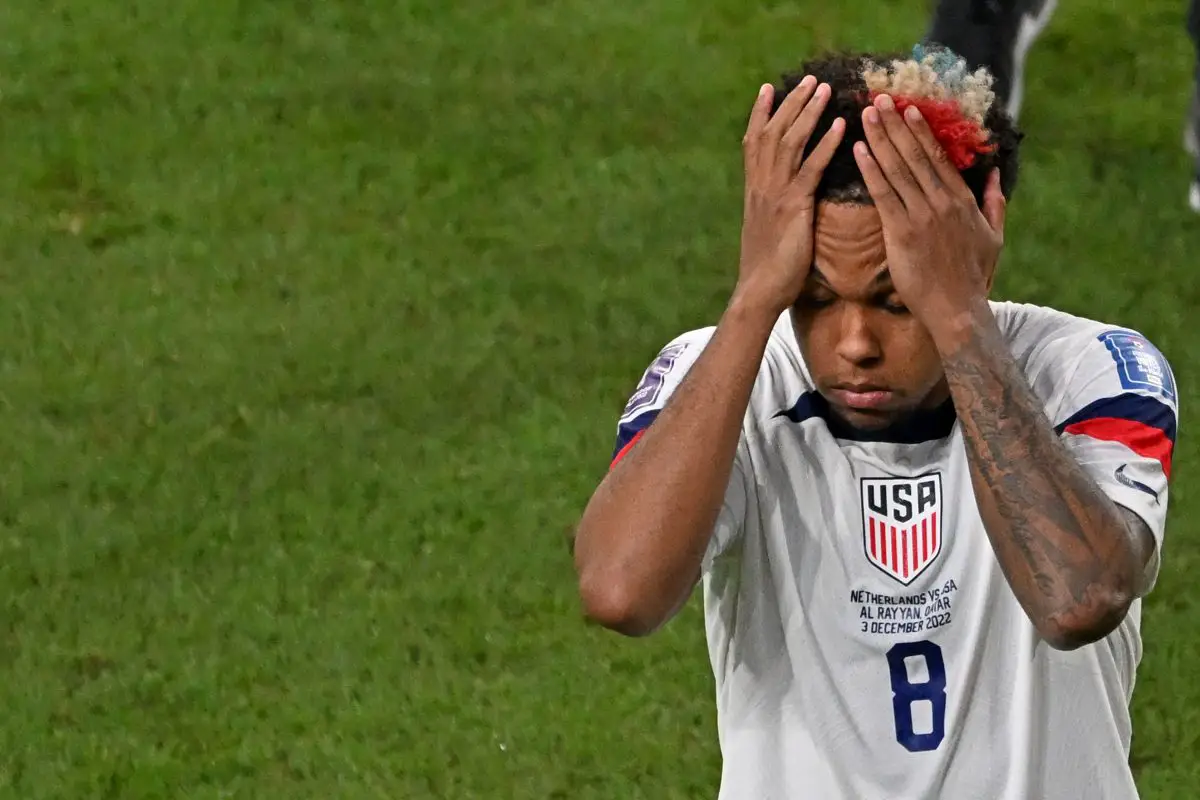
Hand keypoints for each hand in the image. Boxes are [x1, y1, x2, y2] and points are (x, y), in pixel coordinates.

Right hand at [733, 78, 844, 316]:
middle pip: (772, 132)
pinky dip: (825, 145)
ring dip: (808, 113)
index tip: (769, 88)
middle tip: (807, 78)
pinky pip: (811, 168)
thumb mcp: (767, 229)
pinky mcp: (793, 207)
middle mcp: (760, 186)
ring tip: (824, 89)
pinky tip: (840, 127)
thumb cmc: (766, 268)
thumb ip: (775, 207)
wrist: (758, 291)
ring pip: (789, 143)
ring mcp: (775, 194)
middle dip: (790, 103)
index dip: (761, 114)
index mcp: (754, 190)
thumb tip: (784, 198)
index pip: (753, 142)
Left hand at [853, 94, 1005, 343]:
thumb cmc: (973, 278)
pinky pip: (883, 195)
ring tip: (866, 115)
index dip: (921, 131)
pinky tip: (858, 151)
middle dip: (895, 125)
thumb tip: (996, 174)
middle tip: (879, 98)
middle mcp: (942, 202)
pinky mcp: (902, 233)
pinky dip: (870, 170)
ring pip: (897, 169)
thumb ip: (994, 202)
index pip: (938, 157)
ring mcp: (921, 216)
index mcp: (962, 200)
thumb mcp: (994, 236)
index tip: (907, 108)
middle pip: (914, 155)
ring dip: (880, 139)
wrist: (957, 311)